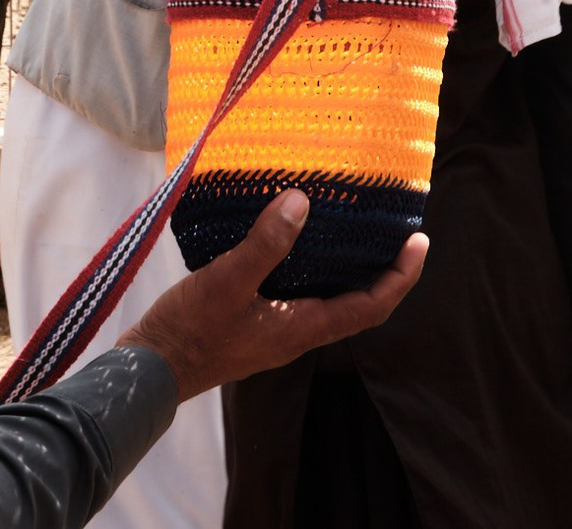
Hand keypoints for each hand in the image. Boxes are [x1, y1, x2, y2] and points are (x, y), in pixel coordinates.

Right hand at [117, 190, 427, 402]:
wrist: (151, 369)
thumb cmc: (189, 331)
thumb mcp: (228, 281)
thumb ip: (266, 243)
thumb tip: (302, 201)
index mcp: (302, 329)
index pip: (371, 307)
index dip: (401, 277)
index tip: (420, 242)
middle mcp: (297, 333)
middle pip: (357, 305)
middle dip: (383, 270)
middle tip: (396, 231)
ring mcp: (276, 331)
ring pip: (328, 299)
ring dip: (348, 268)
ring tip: (353, 228)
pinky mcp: (256, 323)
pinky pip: (299, 294)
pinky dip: (311, 266)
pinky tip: (293, 239)